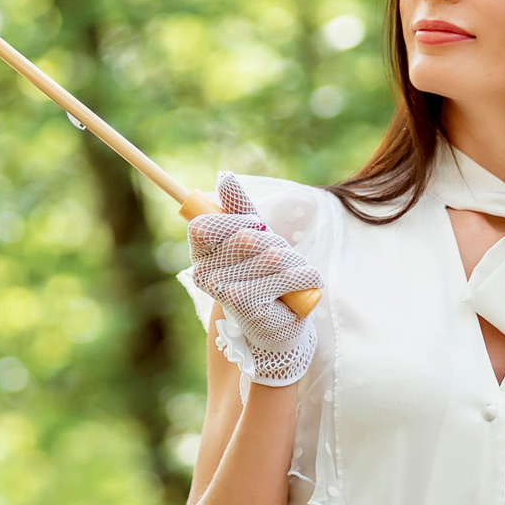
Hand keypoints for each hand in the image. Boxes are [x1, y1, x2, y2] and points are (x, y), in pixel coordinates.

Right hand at [188, 172, 323, 385]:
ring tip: (292, 276)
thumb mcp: (254, 237)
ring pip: (272, 255)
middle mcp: (204, 273)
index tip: (255, 230)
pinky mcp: (246, 304)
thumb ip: (239, 208)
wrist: (277, 327)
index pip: (208, 224)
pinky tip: (302, 287)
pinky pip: (285, 275)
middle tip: (281, 259)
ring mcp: (223, 290)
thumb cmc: (264, 277)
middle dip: (275, 243)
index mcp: (201, 254)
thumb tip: (225, 177)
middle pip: (248, 236)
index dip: (239, 222)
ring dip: (293, 262)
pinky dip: (303, 277)